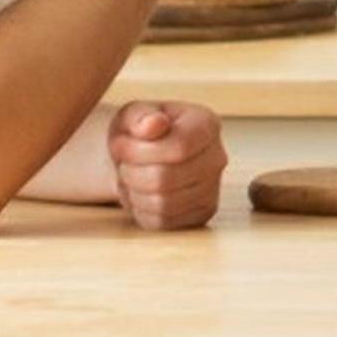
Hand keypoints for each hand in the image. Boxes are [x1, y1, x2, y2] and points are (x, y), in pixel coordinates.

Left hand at [107, 101, 228, 231]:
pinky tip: (142, 193)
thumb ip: (141, 116)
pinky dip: (142, 210)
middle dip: (132, 173)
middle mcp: (217, 157)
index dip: (140, 151)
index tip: (120, 145)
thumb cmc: (140, 132)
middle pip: (165, 179)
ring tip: (133, 177)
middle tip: (123, 163)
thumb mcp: (133, 114)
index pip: (179, 147)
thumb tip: (155, 123)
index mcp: (206, 124)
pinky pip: (162, 222)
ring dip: (135, 192)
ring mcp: (212, 187)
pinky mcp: (202, 213)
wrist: (143, 156)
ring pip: (162, 203)